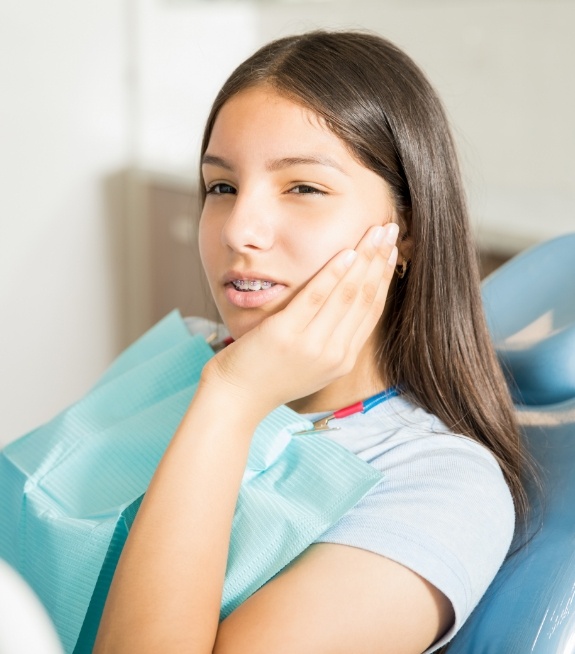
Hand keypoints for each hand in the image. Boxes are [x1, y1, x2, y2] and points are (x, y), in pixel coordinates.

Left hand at [200, 222, 398, 413]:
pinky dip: (334, 273)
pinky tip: (347, 252)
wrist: (236, 398)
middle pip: (365, 298)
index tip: (391, 251)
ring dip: (365, 258)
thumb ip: (329, 337)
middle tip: (391, 229)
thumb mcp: (309, 363)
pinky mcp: (287, 334)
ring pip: (348, 294)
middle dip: (380, 260)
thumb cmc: (268, 375)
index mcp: (342, 359)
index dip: (384, 277)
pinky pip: (316, 297)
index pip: (371, 310)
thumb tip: (342, 302)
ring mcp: (312, 346)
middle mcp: (334, 354)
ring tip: (377, 231)